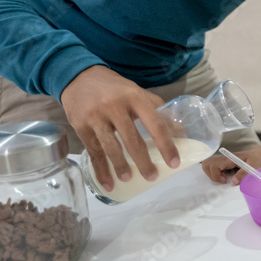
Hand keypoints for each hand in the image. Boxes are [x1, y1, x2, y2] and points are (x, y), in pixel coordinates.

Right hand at [60, 66, 174, 191]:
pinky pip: (93, 152)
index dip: (166, 145)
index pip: (155, 124)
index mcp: (135, 97)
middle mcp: (115, 106)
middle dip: (144, 162)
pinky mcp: (80, 127)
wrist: (79, 77)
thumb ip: (157, 110)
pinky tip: (108, 183)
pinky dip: (101, 170)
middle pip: (132, 140)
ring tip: (129, 179)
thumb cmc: (115, 89)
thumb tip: (181, 132)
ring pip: (111, 148)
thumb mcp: (137, 92)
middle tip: (153, 177)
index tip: (174, 162)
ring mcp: (96, 117)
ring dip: (121, 167)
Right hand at [201, 145, 260, 184]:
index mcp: (229, 158)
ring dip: (211, 173)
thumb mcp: (253, 166)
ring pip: (207, 165)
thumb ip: (244, 173)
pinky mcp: (224, 163)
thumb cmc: (257, 158)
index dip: (216, 175)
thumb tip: (233, 182)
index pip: (214, 165)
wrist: (260, 153)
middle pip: (207, 164)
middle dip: (211, 175)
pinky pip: (212, 167)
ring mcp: (223, 160)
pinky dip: (214, 173)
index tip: (225, 181)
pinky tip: (223, 176)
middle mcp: (224, 158)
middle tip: (223, 180)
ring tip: (222, 178)